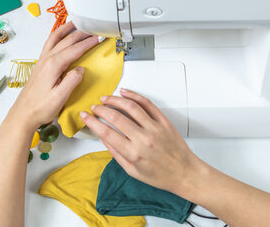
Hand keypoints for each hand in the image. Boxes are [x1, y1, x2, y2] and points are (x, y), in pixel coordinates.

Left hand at [5, 22, 98, 132]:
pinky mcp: (40, 65)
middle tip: (93, 29)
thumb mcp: (60, 98)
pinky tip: (61, 37)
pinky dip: (57, 35)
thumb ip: (72, 81)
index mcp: (53, 66)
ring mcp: (42, 61)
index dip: (88, 43)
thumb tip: (81, 69)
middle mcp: (46, 60)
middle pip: (66, 40)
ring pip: (55, 38)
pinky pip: (50, 44)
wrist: (23, 114)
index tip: (98, 38)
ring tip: (76, 23)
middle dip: (81, 33)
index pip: (75, 50)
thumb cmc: (40, 108)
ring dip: (66, 29)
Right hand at [80, 89, 202, 194]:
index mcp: (133, 153)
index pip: (106, 132)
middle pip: (116, 117)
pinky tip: (125, 93)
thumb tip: (102, 137)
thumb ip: (116, 153)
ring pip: (131, 107)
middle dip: (101, 109)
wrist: (184, 173)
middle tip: (94, 107)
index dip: (92, 122)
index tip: (85, 116)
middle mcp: (143, 139)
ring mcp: (154, 128)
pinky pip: (147, 104)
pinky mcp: (164, 121)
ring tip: (106, 98)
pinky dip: (135, 96)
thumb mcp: (132, 171)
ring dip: (115, 99)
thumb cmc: (160, 175)